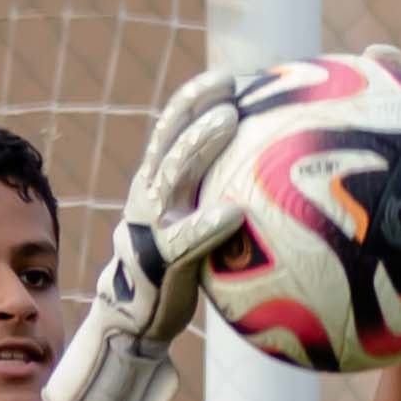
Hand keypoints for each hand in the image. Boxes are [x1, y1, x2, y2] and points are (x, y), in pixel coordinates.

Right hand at [37, 66, 255, 400]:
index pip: (170, 129)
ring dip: (200, 144)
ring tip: (230, 123)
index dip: (193, 99)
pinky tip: (235, 213)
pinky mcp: (160, 262)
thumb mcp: (188, 229)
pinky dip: (208, 223)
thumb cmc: (172, 272)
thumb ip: (211, 200)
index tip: (227, 77)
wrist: (133, 324)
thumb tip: (267, 183)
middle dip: (195, 107)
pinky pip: (186, 238)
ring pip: (173, 174)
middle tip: (231, 90)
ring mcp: (150, 226)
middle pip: (168, 139)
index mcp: (154, 185)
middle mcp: (148, 197)